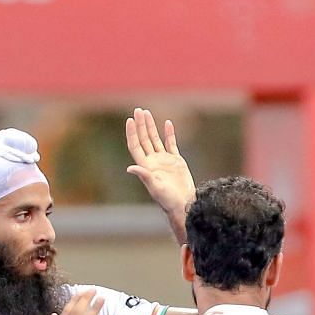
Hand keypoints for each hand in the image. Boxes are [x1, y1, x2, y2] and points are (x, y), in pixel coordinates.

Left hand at [125, 108, 194, 239]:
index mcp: (146, 166)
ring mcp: (164, 160)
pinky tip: (167, 123)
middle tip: (138, 110)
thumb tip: (130, 168)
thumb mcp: (155, 187)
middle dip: (141, 125)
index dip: (132, 133)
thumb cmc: (168, 199)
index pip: (136, 146)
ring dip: (151, 126)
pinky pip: (171, 143)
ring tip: (147, 112)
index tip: (130, 120)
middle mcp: (153, 161)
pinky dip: (169, 133)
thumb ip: (144, 176)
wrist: (184, 203)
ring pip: (155, 139)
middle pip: (144, 139)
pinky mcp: (175, 160)